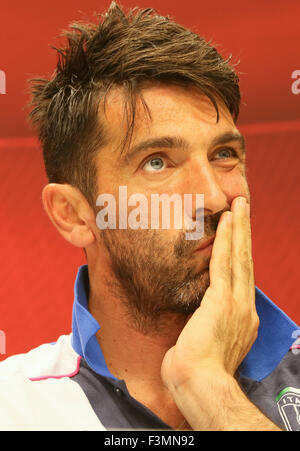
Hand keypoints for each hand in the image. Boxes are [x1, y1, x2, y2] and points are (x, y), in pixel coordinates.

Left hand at [161, 197, 265, 429]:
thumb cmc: (197, 370)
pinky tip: (226, 221)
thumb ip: (210, 325)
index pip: (243, 279)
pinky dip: (226, 240)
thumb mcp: (209, 344)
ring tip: (239, 206)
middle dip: (245, 234)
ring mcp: (236, 303)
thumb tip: (202, 318)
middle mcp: (245, 308)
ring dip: (239, 229)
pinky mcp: (222, 299)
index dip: (242, 255)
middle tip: (244, 209)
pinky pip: (224, 262)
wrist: (200, 384)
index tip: (240, 238)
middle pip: (246, 262)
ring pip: (239, 257)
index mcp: (243, 319)